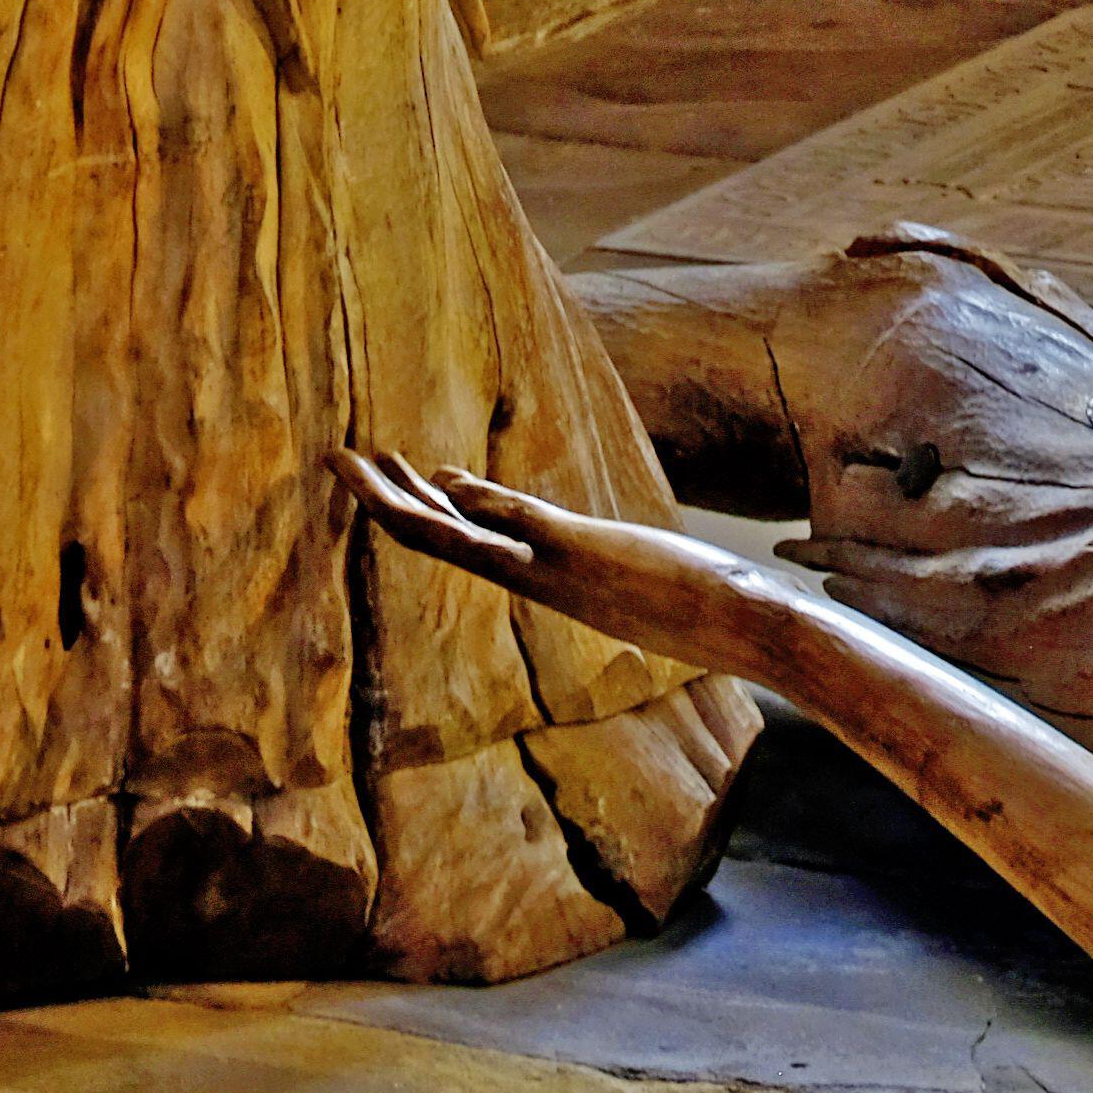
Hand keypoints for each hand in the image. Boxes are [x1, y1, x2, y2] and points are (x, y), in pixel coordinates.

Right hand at [336, 448, 803, 677]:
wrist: (753, 630)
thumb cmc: (715, 609)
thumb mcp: (641, 574)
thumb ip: (604, 556)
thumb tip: (578, 536)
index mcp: (554, 579)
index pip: (470, 541)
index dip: (426, 508)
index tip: (394, 480)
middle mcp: (543, 578)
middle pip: (443, 539)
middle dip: (387, 501)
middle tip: (339, 463)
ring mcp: (558, 568)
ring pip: (458, 536)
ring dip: (402, 500)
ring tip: (356, 466)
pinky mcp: (583, 554)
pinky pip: (512, 527)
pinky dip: (475, 504)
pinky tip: (440, 479)